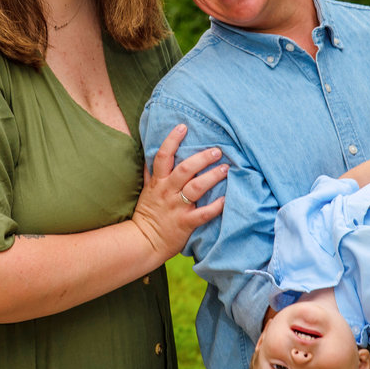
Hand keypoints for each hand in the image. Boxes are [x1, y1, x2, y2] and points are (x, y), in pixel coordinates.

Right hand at [131, 123, 226, 259]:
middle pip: (185, 169)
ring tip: (225, 168)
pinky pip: (203, 214)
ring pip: (196, 188)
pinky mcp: (185, 223)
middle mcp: (168, 191)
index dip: (172, 140)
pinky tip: (226, 199)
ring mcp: (177, 207)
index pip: (163, 156)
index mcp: (158, 182)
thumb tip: (151, 153)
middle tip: (217, 151)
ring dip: (212, 177)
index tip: (183, 127)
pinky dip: (216, 207)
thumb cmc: (148, 214)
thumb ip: (150, 172)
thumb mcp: (146, 190)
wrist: (143, 241)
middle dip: (202, 158)